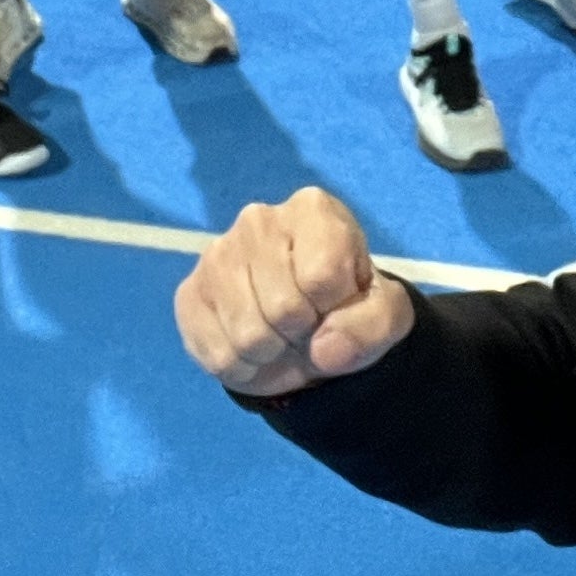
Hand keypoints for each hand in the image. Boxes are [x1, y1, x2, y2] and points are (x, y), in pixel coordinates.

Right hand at [175, 187, 415, 398]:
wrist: (308, 332)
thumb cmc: (349, 310)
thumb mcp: (386, 316)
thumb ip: (373, 326)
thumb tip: (325, 347)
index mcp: (313, 210)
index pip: (323, 275)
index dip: (336, 307)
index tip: (337, 302)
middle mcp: (258, 219)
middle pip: (283, 308)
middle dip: (303, 332)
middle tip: (307, 323)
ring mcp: (217, 254)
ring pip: (248, 335)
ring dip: (273, 352)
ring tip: (282, 334)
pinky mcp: (189, 293)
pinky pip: (218, 353)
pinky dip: (243, 366)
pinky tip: (254, 346)